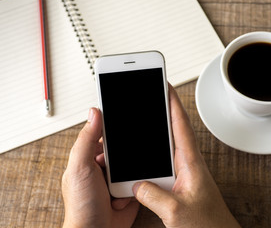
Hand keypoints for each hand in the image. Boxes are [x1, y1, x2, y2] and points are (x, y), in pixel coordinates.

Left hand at [62, 108, 138, 227]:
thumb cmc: (81, 206)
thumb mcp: (80, 167)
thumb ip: (86, 140)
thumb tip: (94, 113)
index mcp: (90, 157)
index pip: (104, 135)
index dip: (113, 126)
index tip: (124, 115)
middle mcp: (104, 167)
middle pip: (122, 148)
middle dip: (127, 149)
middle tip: (130, 148)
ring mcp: (118, 179)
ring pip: (132, 162)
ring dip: (134, 166)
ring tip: (132, 169)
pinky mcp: (130, 189)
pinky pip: (140, 177)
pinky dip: (140, 178)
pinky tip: (136, 182)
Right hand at [133, 85, 240, 227]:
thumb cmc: (208, 225)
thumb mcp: (176, 211)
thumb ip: (153, 196)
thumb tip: (136, 185)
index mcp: (191, 162)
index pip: (181, 125)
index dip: (172, 103)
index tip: (165, 85)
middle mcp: (187, 163)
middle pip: (173, 129)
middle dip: (162, 110)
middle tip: (150, 95)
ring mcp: (183, 172)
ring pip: (166, 146)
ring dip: (156, 132)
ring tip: (142, 120)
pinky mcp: (178, 182)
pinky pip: (162, 164)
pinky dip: (152, 156)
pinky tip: (141, 159)